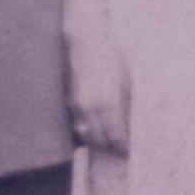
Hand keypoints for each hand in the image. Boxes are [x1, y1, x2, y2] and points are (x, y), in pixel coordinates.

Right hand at [65, 28, 130, 155]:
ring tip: (104, 143)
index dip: (120, 147)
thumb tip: (124, 125)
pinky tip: (92, 128)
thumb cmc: (110, 59)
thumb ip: (123, 105)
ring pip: (85, 133)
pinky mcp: (69, 100)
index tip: (125, 152)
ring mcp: (78, 104)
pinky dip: (85, 128)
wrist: (87, 42)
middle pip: (98, 139)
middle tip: (115, 152)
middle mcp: (92, 107)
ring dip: (95, 140)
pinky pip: (78, 121)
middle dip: (107, 147)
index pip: (115, 136)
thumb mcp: (125, 81)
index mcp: (109, 103)